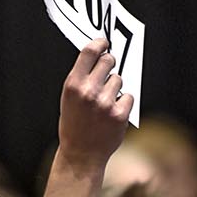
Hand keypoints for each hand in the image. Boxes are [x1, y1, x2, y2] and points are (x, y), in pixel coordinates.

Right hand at [58, 39, 131, 170]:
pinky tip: (113, 113)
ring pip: (119, 80)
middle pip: (109, 61)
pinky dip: (123, 103)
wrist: (81, 154)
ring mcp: (105, 103)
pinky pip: (128, 96)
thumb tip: (98, 56)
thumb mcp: (69, 98)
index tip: (104, 42)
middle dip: (110, 64)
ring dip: (115, 87)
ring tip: (105, 102)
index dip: (99, 43)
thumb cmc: (74, 125)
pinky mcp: (120, 114)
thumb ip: (81, 77)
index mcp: (73, 85)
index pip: (89, 52)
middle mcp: (89, 91)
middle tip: (107, 71)